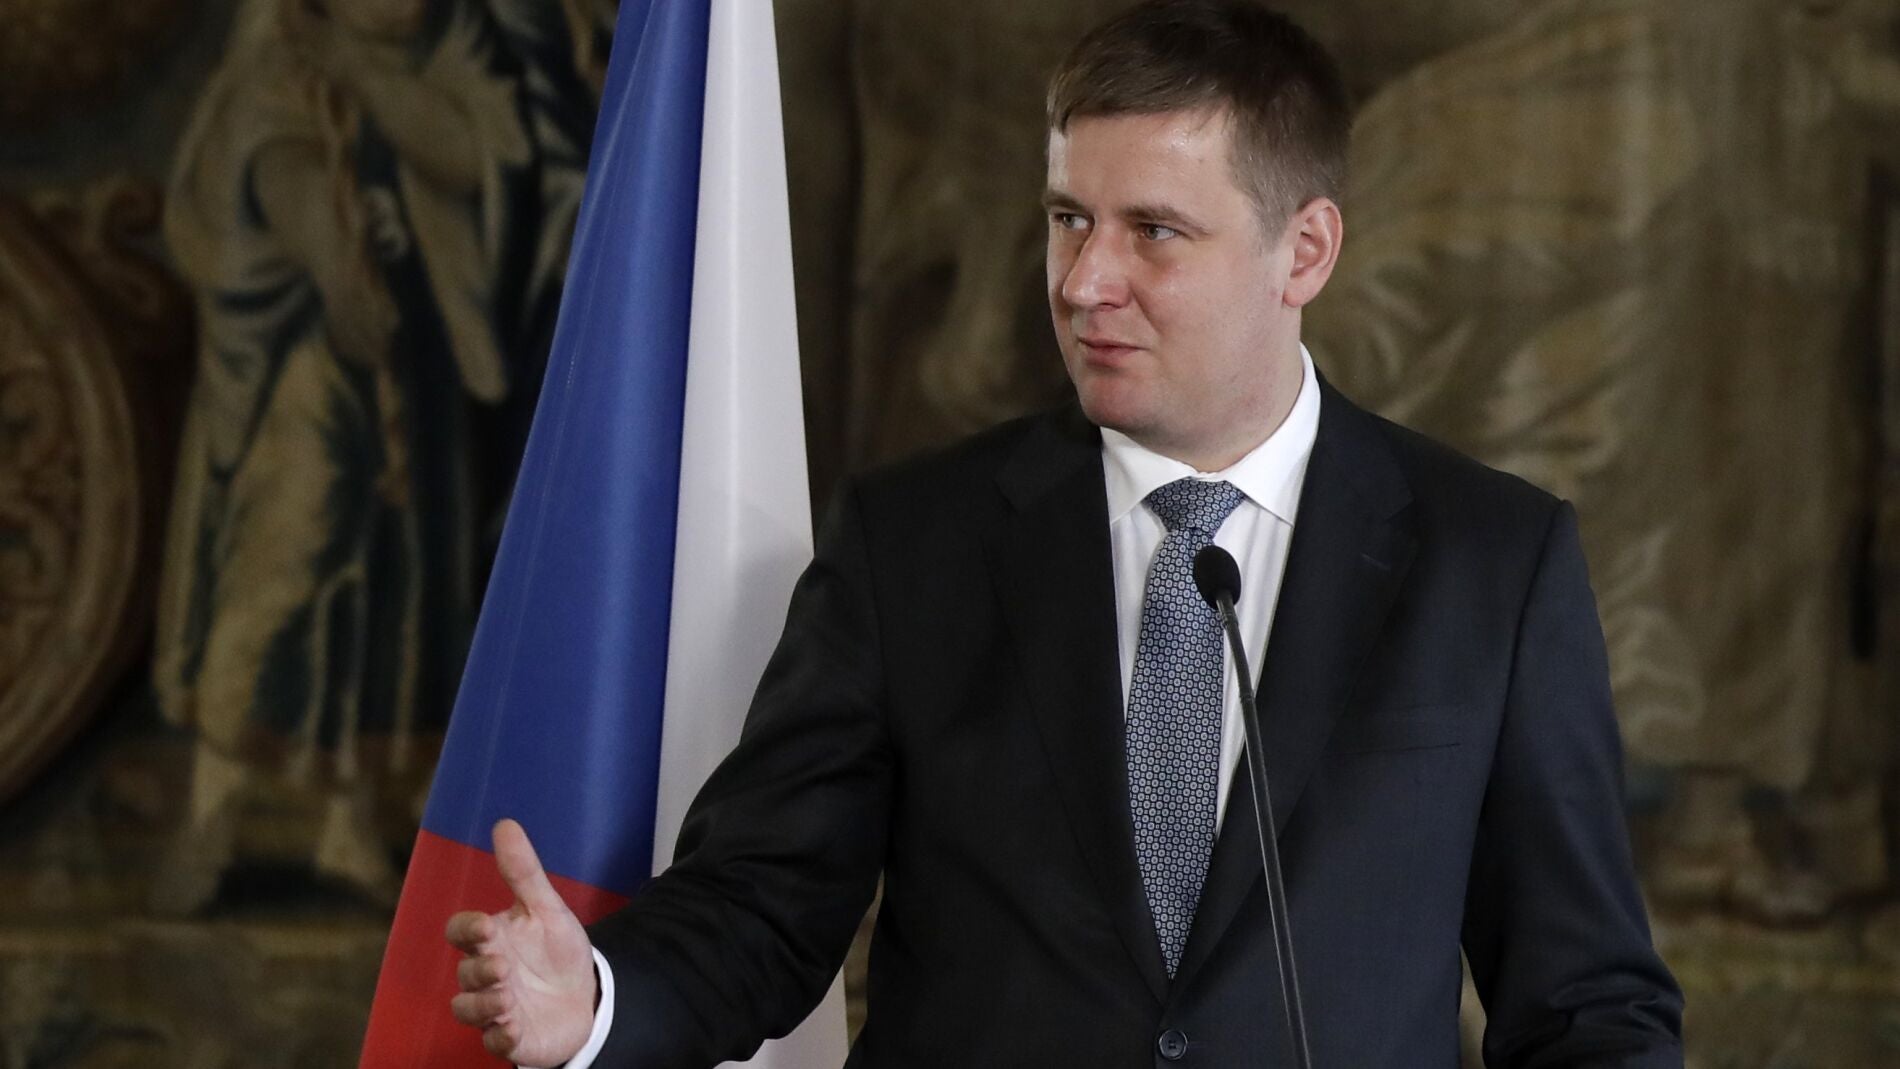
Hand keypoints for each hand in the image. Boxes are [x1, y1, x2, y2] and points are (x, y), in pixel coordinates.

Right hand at [446, 820, 598, 1066]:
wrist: (588, 993)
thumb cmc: (557, 950)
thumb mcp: (546, 908)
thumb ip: (523, 871)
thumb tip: (504, 823)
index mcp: (491, 940)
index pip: (461, 931)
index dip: (466, 929)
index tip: (484, 926)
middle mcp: (487, 974)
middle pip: (465, 973)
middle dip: (479, 970)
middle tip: (502, 967)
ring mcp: (496, 1008)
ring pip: (469, 1009)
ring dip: (482, 1005)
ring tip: (506, 999)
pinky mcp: (512, 1038)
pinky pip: (495, 1043)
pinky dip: (500, 1037)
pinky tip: (514, 1027)